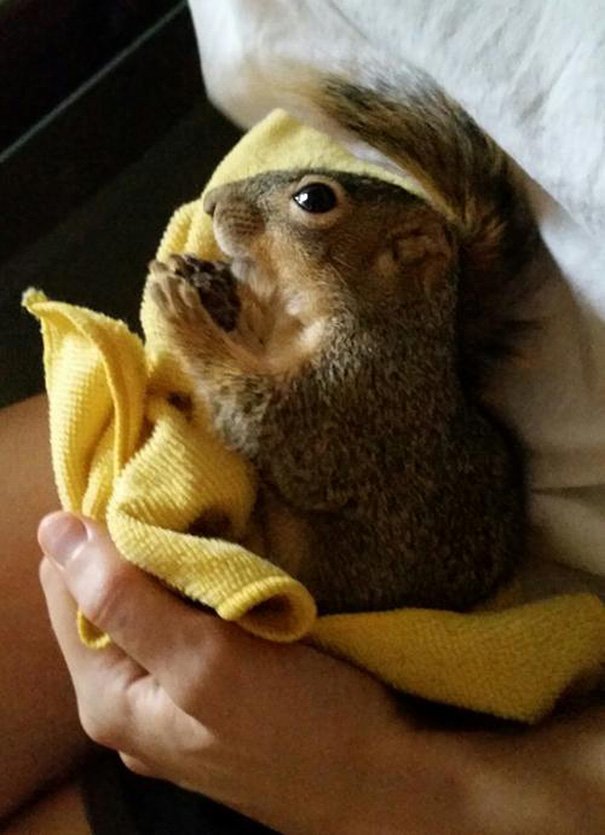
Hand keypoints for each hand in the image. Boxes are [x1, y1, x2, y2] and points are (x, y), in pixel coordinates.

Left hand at [38, 512, 604, 834]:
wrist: (389, 777)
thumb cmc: (304, 724)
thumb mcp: (207, 662)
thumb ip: (124, 601)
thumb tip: (52, 529)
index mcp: (108, 698)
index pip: (66, 589)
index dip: (96, 531)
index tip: (142, 484)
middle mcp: (130, 702)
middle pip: (106, 600)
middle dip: (135, 546)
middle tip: (183, 498)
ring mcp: (172, 700)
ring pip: (149, 608)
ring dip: (171, 564)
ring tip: (210, 521)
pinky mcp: (212, 692)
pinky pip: (185, 624)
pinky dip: (200, 588)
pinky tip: (229, 565)